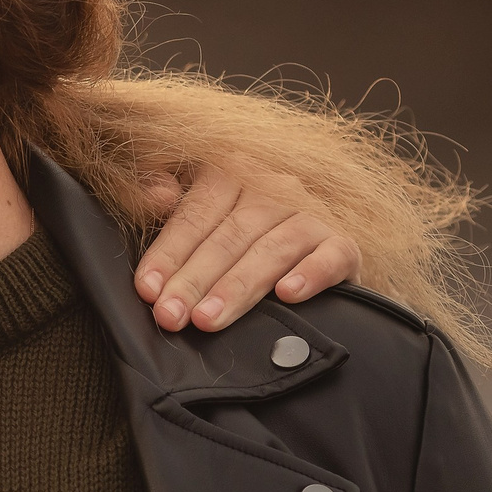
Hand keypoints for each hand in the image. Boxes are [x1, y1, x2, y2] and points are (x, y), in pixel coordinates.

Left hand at [134, 165, 362, 332]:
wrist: (313, 249)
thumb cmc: (241, 233)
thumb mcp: (202, 209)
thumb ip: (172, 200)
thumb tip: (154, 196)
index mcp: (231, 172)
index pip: (194, 214)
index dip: (168, 253)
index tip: (147, 290)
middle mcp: (273, 186)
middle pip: (228, 235)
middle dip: (194, 280)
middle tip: (171, 316)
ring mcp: (311, 213)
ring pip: (272, 248)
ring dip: (238, 286)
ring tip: (209, 319)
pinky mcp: (345, 243)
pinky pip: (331, 255)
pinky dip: (311, 273)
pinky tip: (288, 294)